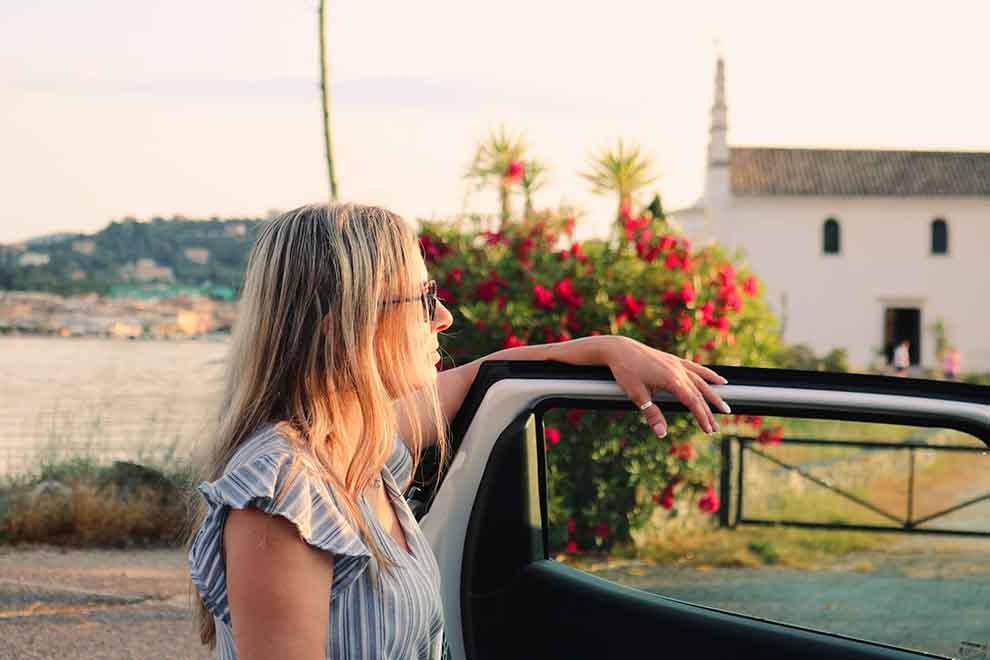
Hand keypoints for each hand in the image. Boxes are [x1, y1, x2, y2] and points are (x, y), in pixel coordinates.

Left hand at [600, 335, 729, 436]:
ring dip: (713, 395)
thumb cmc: (625, 371)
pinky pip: (696, 368)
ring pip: (701, 382)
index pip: (692, 401)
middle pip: (699, 394)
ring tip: (724, 406)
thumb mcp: (636, 395)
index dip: (701, 416)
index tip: (708, 430)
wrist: (619, 349)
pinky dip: (709, 375)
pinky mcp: (674, 359)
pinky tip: (719, 380)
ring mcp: (677, 364)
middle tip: (717, 428)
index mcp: (671, 380)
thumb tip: (662, 433)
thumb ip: (652, 414)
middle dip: (709, 412)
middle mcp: (678, 370)